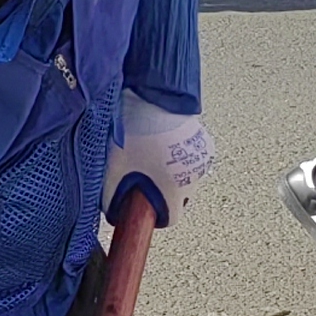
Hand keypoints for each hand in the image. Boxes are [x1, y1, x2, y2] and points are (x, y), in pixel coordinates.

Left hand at [107, 91, 213, 224]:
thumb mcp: (113, 169)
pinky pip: (190, 158)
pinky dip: (178, 156)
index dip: (153, 214)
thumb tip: (112, 211)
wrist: (151, 95)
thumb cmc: (136, 130)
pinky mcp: (204, 141)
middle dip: (161, 192)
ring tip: (150, 155)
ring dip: (170, 173)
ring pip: (185, 178)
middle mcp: (194, 177)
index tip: (142, 206)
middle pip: (178, 198)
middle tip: (141, 176)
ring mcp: (202, 158)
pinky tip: (162, 143)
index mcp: (176, 189)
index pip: (170, 219)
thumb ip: (111, 198)